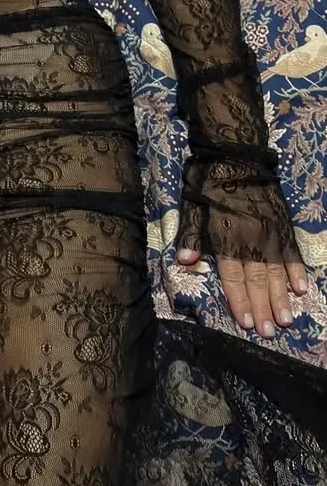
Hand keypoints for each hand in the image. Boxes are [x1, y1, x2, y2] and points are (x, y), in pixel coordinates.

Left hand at [175, 154, 309, 339]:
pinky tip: (302, 289)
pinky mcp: (283, 224)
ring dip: (281, 297)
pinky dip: (297, 271)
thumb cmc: (208, 180)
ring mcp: (270, 233)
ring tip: (287, 319)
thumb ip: (191, 235)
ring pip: (277, 271)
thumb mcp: (192, 206)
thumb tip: (183, 260)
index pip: (233, 277)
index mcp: (227, 237)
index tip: (247, 323)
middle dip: (263, 308)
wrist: (235, 152)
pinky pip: (292, 252)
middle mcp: (251, 239)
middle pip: (257, 280)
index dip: (239, 301)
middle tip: (270, 333)